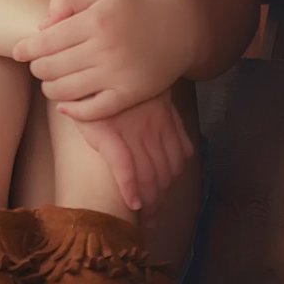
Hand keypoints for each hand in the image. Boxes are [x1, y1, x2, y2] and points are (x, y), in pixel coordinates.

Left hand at [12, 0, 187, 121]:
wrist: (178, 31)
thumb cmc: (130, 12)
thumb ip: (66, 1)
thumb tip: (40, 26)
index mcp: (96, 21)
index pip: (44, 42)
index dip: (25, 49)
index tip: (19, 52)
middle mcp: (106, 48)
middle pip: (49, 68)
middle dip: (37, 69)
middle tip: (39, 67)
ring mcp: (118, 74)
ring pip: (64, 91)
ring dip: (49, 89)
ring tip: (51, 83)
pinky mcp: (130, 94)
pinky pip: (92, 111)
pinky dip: (72, 111)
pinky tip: (65, 105)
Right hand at [66, 92, 195, 213]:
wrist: (97, 61)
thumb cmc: (120, 81)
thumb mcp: (153, 97)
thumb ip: (171, 124)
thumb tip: (186, 153)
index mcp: (165, 123)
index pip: (175, 165)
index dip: (169, 189)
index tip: (161, 205)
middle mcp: (154, 131)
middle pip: (163, 176)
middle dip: (159, 203)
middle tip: (150, 222)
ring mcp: (133, 133)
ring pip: (148, 176)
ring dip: (148, 202)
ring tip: (141, 219)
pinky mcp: (109, 133)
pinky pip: (124, 166)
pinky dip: (129, 187)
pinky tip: (131, 203)